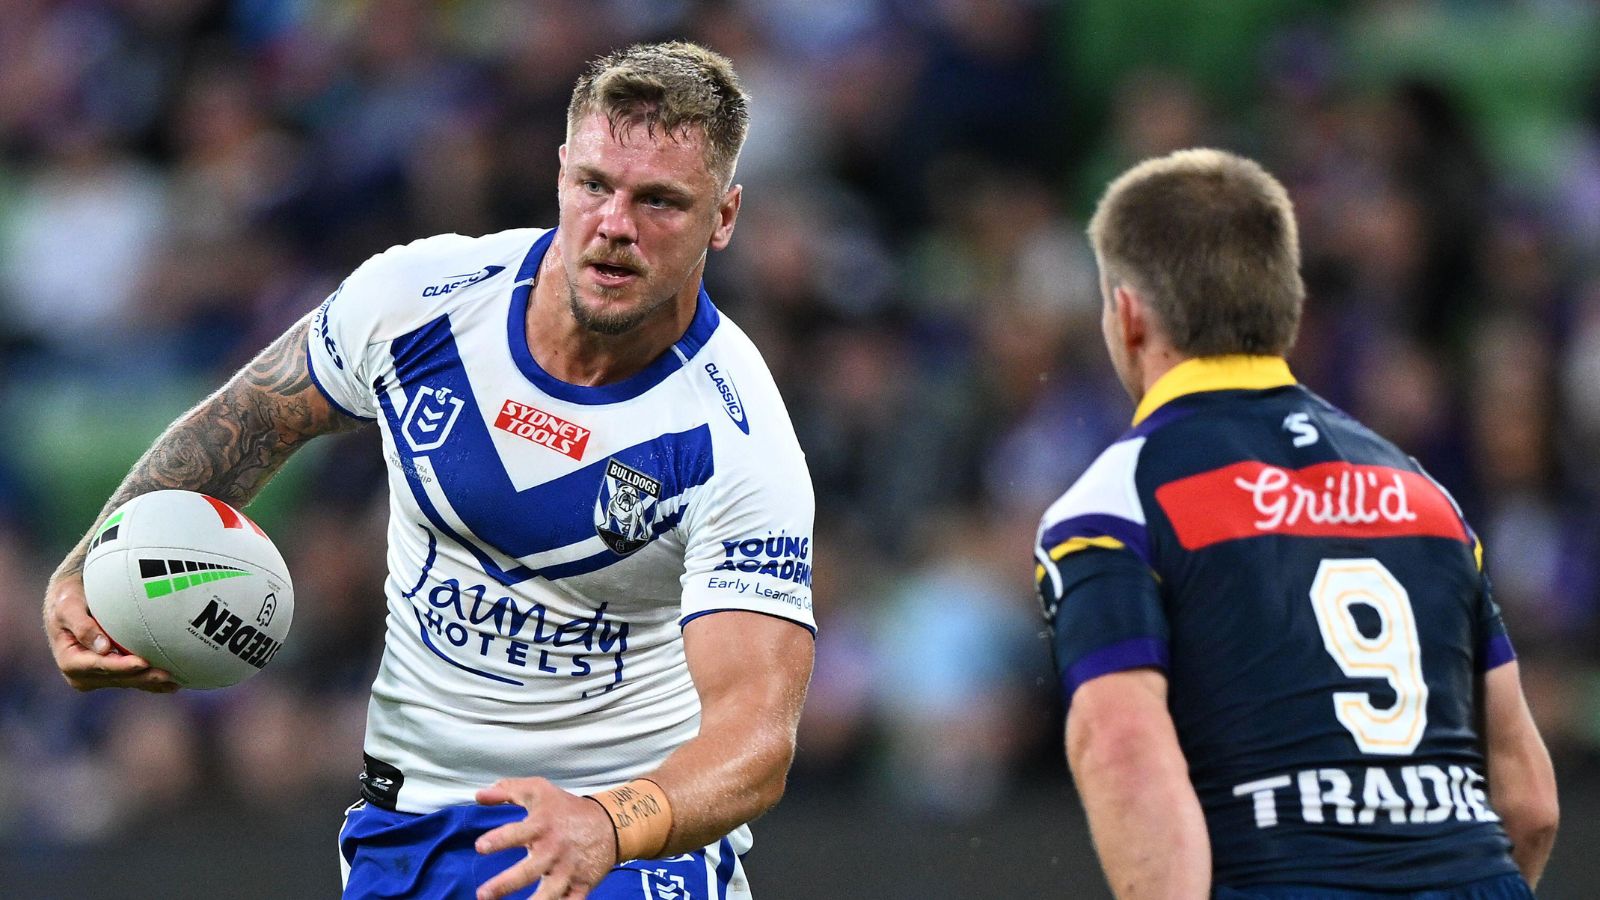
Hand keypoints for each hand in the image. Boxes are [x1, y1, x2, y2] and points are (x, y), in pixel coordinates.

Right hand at [43, 575, 176, 692]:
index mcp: (70, 661)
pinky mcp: (110, 673)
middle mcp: (82, 674)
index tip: (143, 663)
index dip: (122, 666)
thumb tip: (103, 648)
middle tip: (167, 675)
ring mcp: (97, 676)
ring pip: (128, 680)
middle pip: (118, 677)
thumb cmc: (68, 599)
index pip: (100, 665)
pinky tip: (173, 684)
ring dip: (150, 682)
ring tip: (175, 681)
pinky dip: (151, 681)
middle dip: (142, 678)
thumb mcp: (68, 607)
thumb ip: (82, 626)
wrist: (69, 601)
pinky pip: (133, 678)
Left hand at [475, 776, 617, 899]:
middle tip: (483, 894)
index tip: (480, 847)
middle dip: (505, 884)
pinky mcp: (581, 885)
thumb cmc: (567, 808)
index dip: (499, 839)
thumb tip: (479, 796)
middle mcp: (554, 850)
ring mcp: (568, 870)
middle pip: (529, 871)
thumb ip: (508, 791)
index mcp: (542, 826)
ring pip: (549, 894)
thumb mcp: (538, 791)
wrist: (610, 823)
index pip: (517, 833)